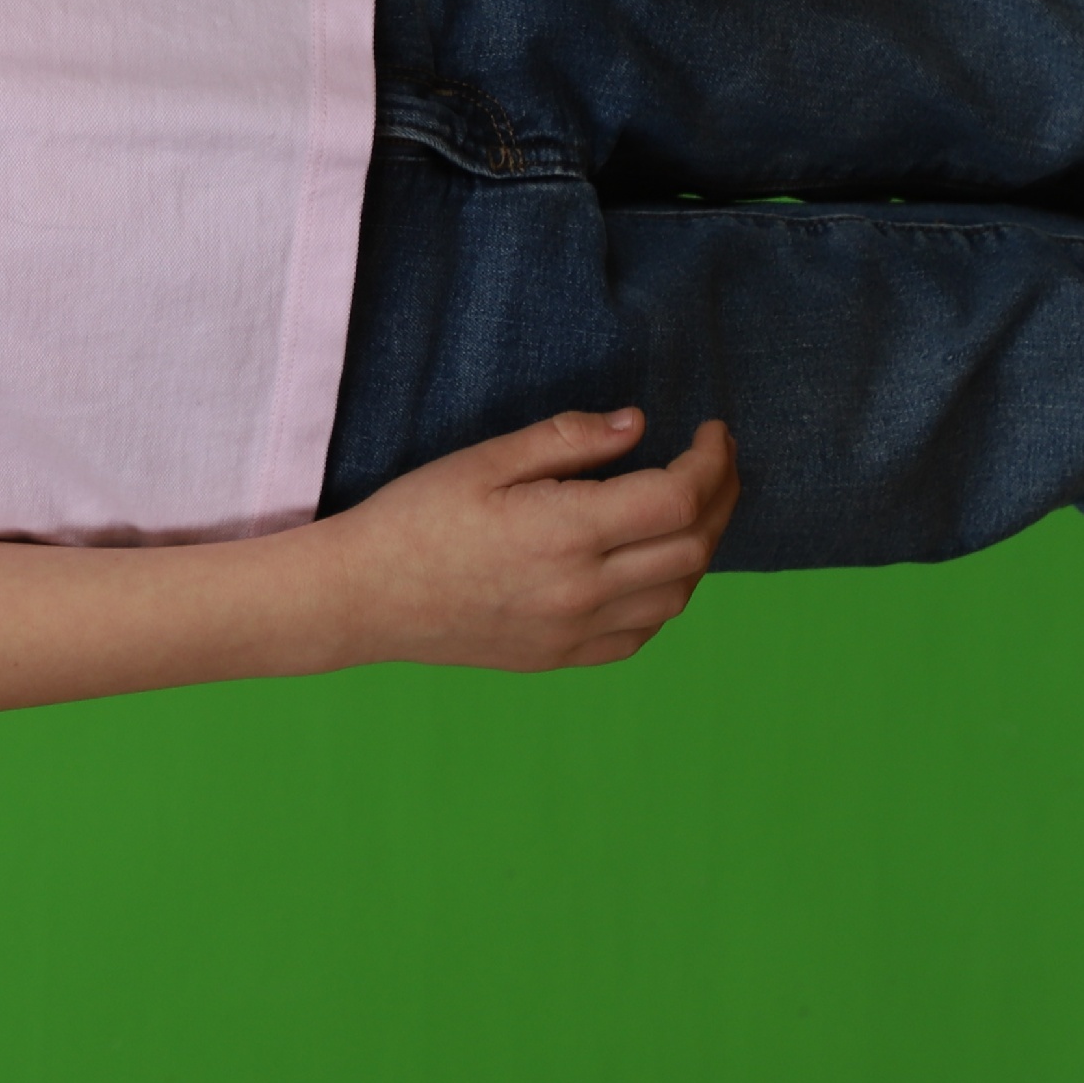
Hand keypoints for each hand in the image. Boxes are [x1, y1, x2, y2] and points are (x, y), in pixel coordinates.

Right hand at [328, 409, 738, 671]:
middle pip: (694, 546)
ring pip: (679, 593)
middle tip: (714, 461)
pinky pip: (643, 632)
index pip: (678, 497)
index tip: (711, 431)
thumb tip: (637, 425)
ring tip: (689, 508)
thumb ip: (566, 440)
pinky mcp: (562, 657)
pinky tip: (652, 565)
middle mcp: (582, 589)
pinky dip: (667, 594)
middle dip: (720, 496)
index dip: (711, 460)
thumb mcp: (483, 459)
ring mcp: (576, 631)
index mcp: (564, 531)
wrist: (363, 596)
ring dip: (700, 546)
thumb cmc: (414, 518)